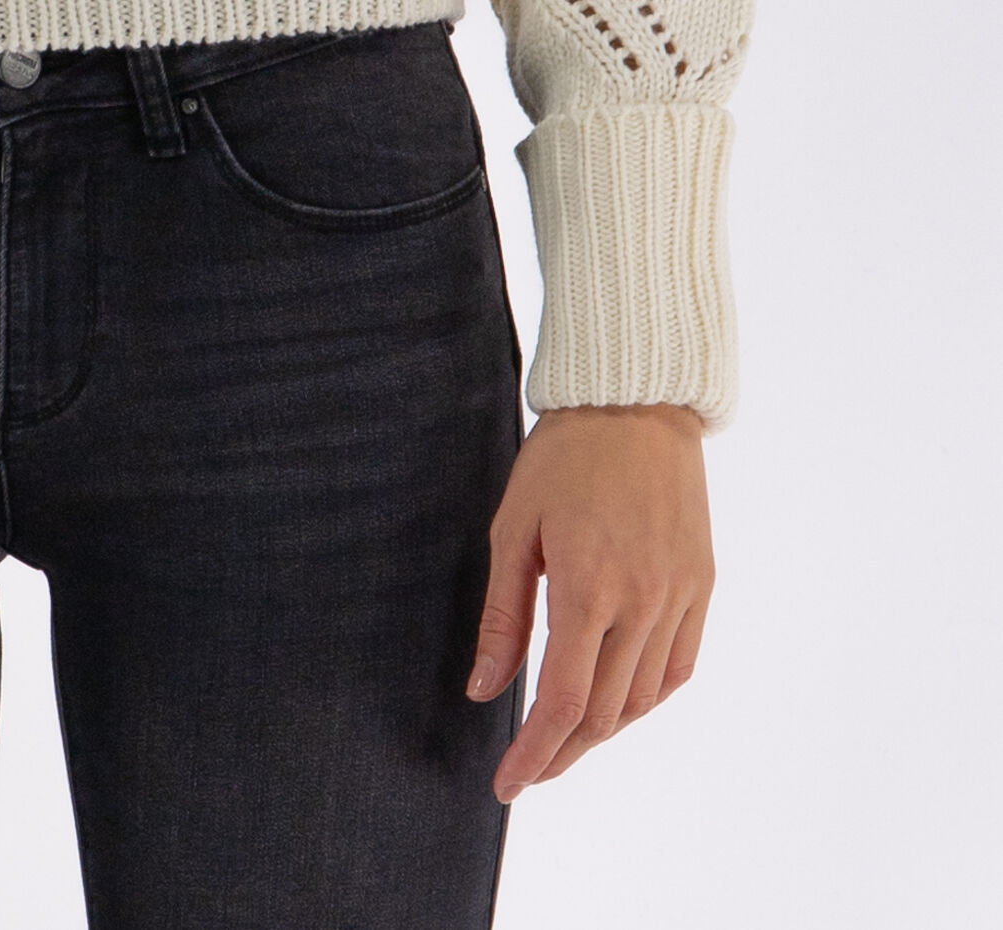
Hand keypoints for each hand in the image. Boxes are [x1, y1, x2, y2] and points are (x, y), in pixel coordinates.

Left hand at [469, 402, 712, 799]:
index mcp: (589, 588)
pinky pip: (679, 666)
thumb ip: (503, 616)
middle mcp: (643, 602)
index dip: (535, 755)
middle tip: (529, 768)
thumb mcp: (514, 527)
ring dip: (605, 730)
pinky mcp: (702, 585)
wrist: (636, 402)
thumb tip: (485, 691)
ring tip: (566, 737)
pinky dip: (647, 696)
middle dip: (563, 752)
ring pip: (644, 698)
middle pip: (605, 714)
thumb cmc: (564, 457)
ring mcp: (680, 596)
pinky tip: (619, 699)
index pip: (564, 703)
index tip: (507, 784)